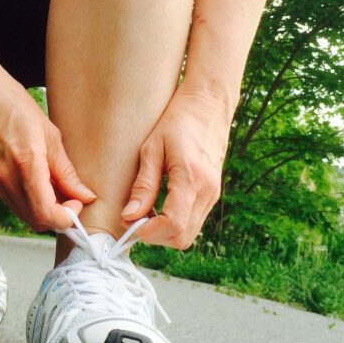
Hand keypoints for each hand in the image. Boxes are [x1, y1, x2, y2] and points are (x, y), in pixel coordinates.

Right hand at [0, 66, 96, 232]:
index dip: (67, 217)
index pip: (47, 214)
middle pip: (35, 220)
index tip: (77, 203)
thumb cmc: (11, 103)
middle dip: (56, 216)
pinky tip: (34, 179)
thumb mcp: (49, 133)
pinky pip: (10, 199)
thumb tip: (83, 194)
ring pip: (22, 212)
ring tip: (53, 186)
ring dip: (41, 208)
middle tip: (69, 198)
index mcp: (26, 164)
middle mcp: (5, 178)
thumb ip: (66, 170)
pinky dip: (26, 198)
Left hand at [120, 88, 231, 248]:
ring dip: (164, 232)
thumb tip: (130, 216)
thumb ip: (144, 185)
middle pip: (182, 238)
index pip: (173, 225)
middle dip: (155, 236)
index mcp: (192, 178)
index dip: (149, 232)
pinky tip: (158, 207)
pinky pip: (193, 221)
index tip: (130, 222)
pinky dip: (174, 223)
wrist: (209, 105)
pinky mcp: (212, 194)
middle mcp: (207, 191)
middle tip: (134, 220)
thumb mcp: (152, 148)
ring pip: (189, 234)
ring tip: (145, 212)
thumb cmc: (178, 120)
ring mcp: (213, 194)